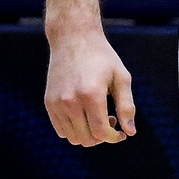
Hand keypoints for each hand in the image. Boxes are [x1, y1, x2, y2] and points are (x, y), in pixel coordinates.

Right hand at [45, 30, 136, 145]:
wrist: (74, 39)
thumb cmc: (102, 57)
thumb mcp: (121, 77)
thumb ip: (126, 106)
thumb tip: (130, 132)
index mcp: (91, 95)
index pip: (100, 132)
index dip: (113, 138)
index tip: (122, 134)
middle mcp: (70, 101)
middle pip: (86, 138)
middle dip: (102, 137)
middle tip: (111, 120)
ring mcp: (57, 103)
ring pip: (72, 137)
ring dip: (88, 134)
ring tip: (99, 116)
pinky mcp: (49, 102)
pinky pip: (61, 130)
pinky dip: (74, 130)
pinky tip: (85, 115)